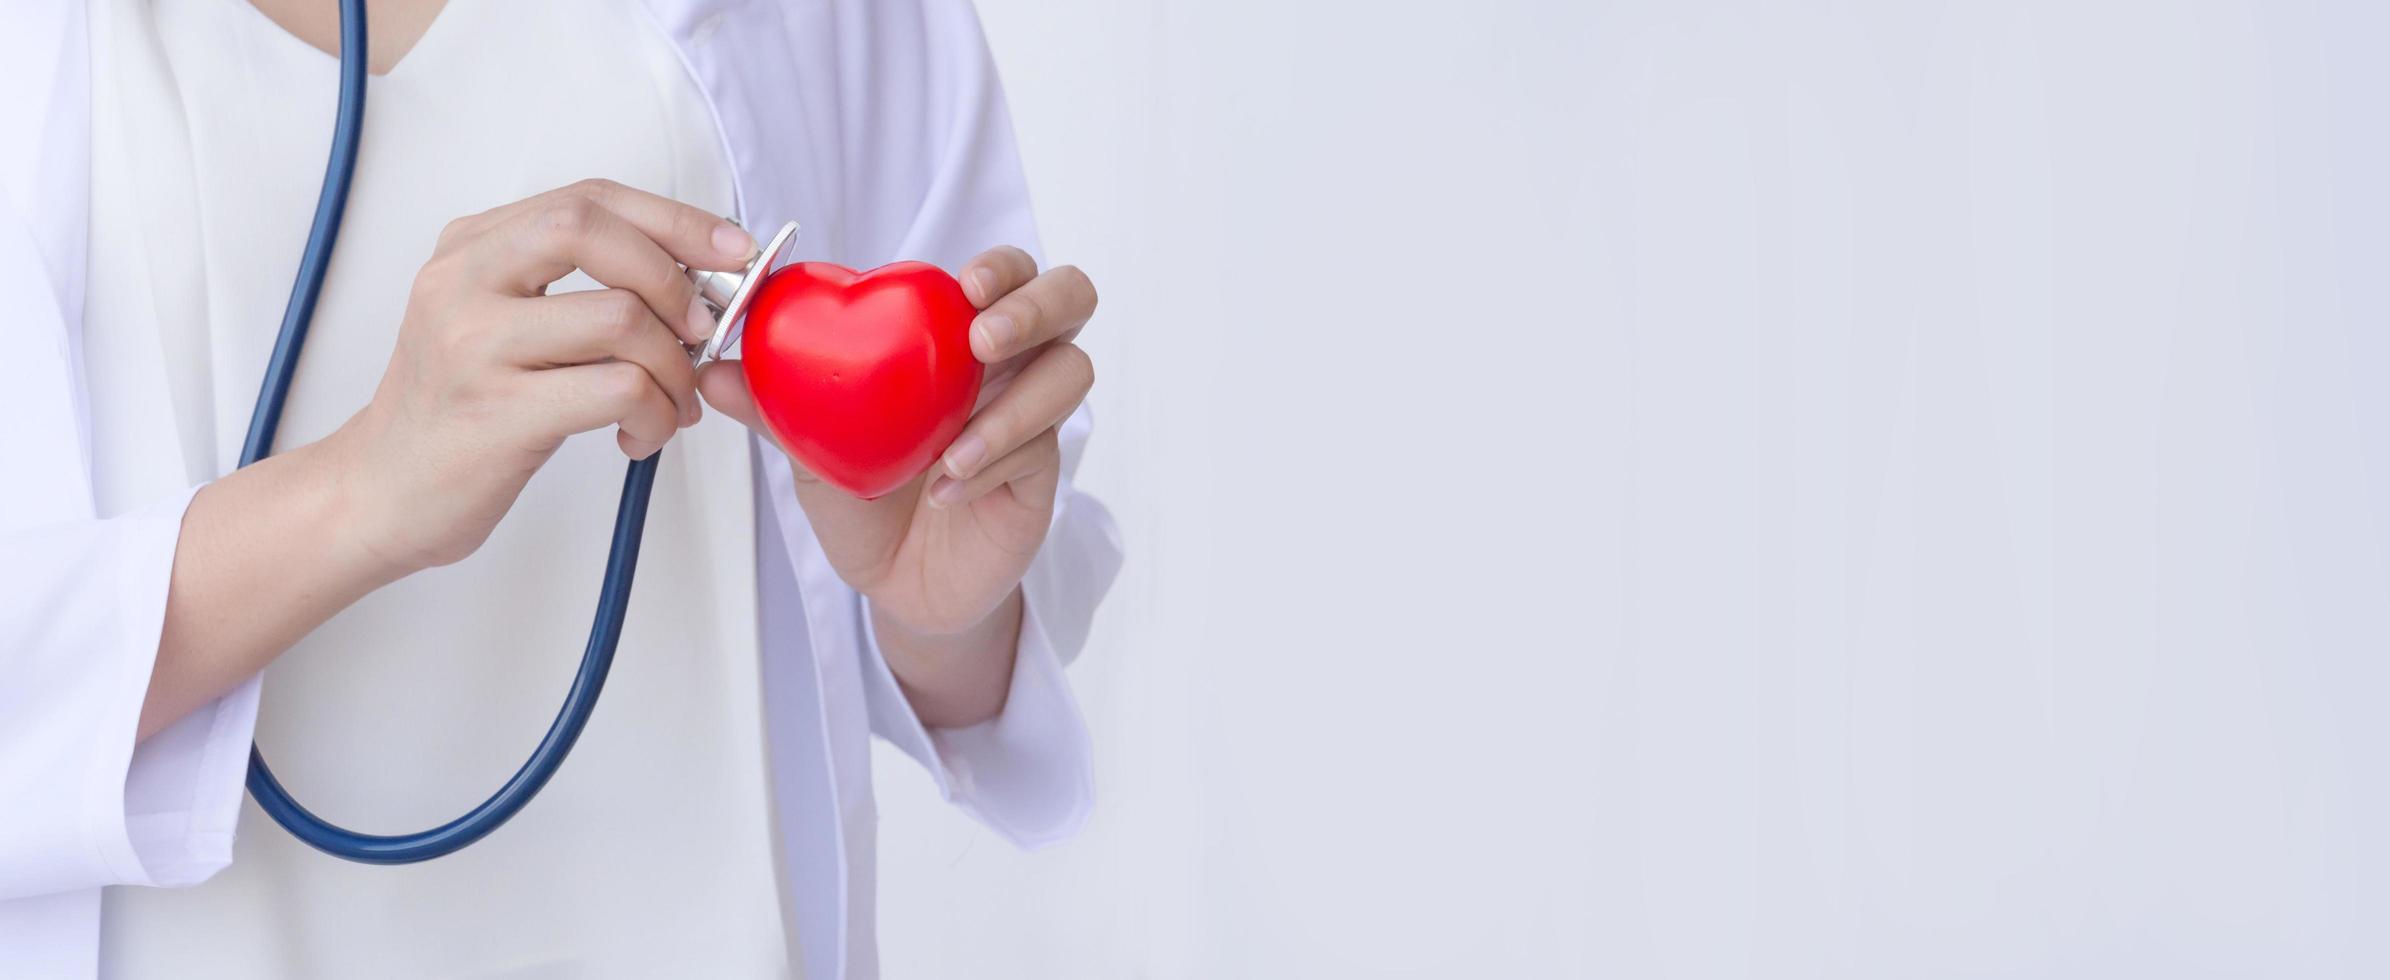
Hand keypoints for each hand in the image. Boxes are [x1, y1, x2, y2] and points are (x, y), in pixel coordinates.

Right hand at [325, 178, 754, 571]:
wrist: (383, 491)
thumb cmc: (463, 410)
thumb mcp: (503, 323)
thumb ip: (575, 285)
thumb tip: (697, 275)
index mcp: (471, 247)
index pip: (589, 198)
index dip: (674, 218)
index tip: (732, 248)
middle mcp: (463, 282)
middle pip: (593, 229)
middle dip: (674, 275)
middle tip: (701, 329)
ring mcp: (474, 345)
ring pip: (621, 317)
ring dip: (674, 367)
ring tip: (671, 403)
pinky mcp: (498, 412)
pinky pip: (619, 390)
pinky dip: (658, 414)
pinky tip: (641, 435)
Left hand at [699, 247, 1097, 721]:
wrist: (894, 584)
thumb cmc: (863, 498)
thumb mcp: (811, 447)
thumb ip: (775, 404)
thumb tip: (712, 369)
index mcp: (957, 337)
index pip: (1005, 275)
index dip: (1001, 269)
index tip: (964, 284)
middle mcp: (1008, 366)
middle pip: (1069, 300)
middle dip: (1034, 308)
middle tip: (982, 340)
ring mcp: (1034, 418)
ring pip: (1072, 372)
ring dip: (1015, 404)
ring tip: (955, 446)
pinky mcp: (1042, 476)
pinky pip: (1040, 451)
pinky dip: (990, 464)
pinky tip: (945, 489)